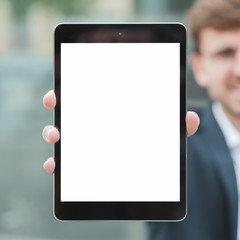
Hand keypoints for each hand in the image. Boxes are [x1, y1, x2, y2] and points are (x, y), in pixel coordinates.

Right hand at [42, 90, 199, 173]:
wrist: (145, 172)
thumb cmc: (152, 143)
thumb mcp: (163, 134)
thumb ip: (175, 126)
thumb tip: (191, 119)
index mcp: (110, 111)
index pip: (91, 93)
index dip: (76, 87)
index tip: (67, 83)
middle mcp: (94, 124)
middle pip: (70, 110)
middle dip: (58, 104)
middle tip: (55, 101)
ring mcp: (85, 144)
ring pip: (62, 135)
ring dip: (52, 132)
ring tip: (54, 135)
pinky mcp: (81, 164)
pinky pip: (64, 163)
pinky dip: (56, 164)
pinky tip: (54, 166)